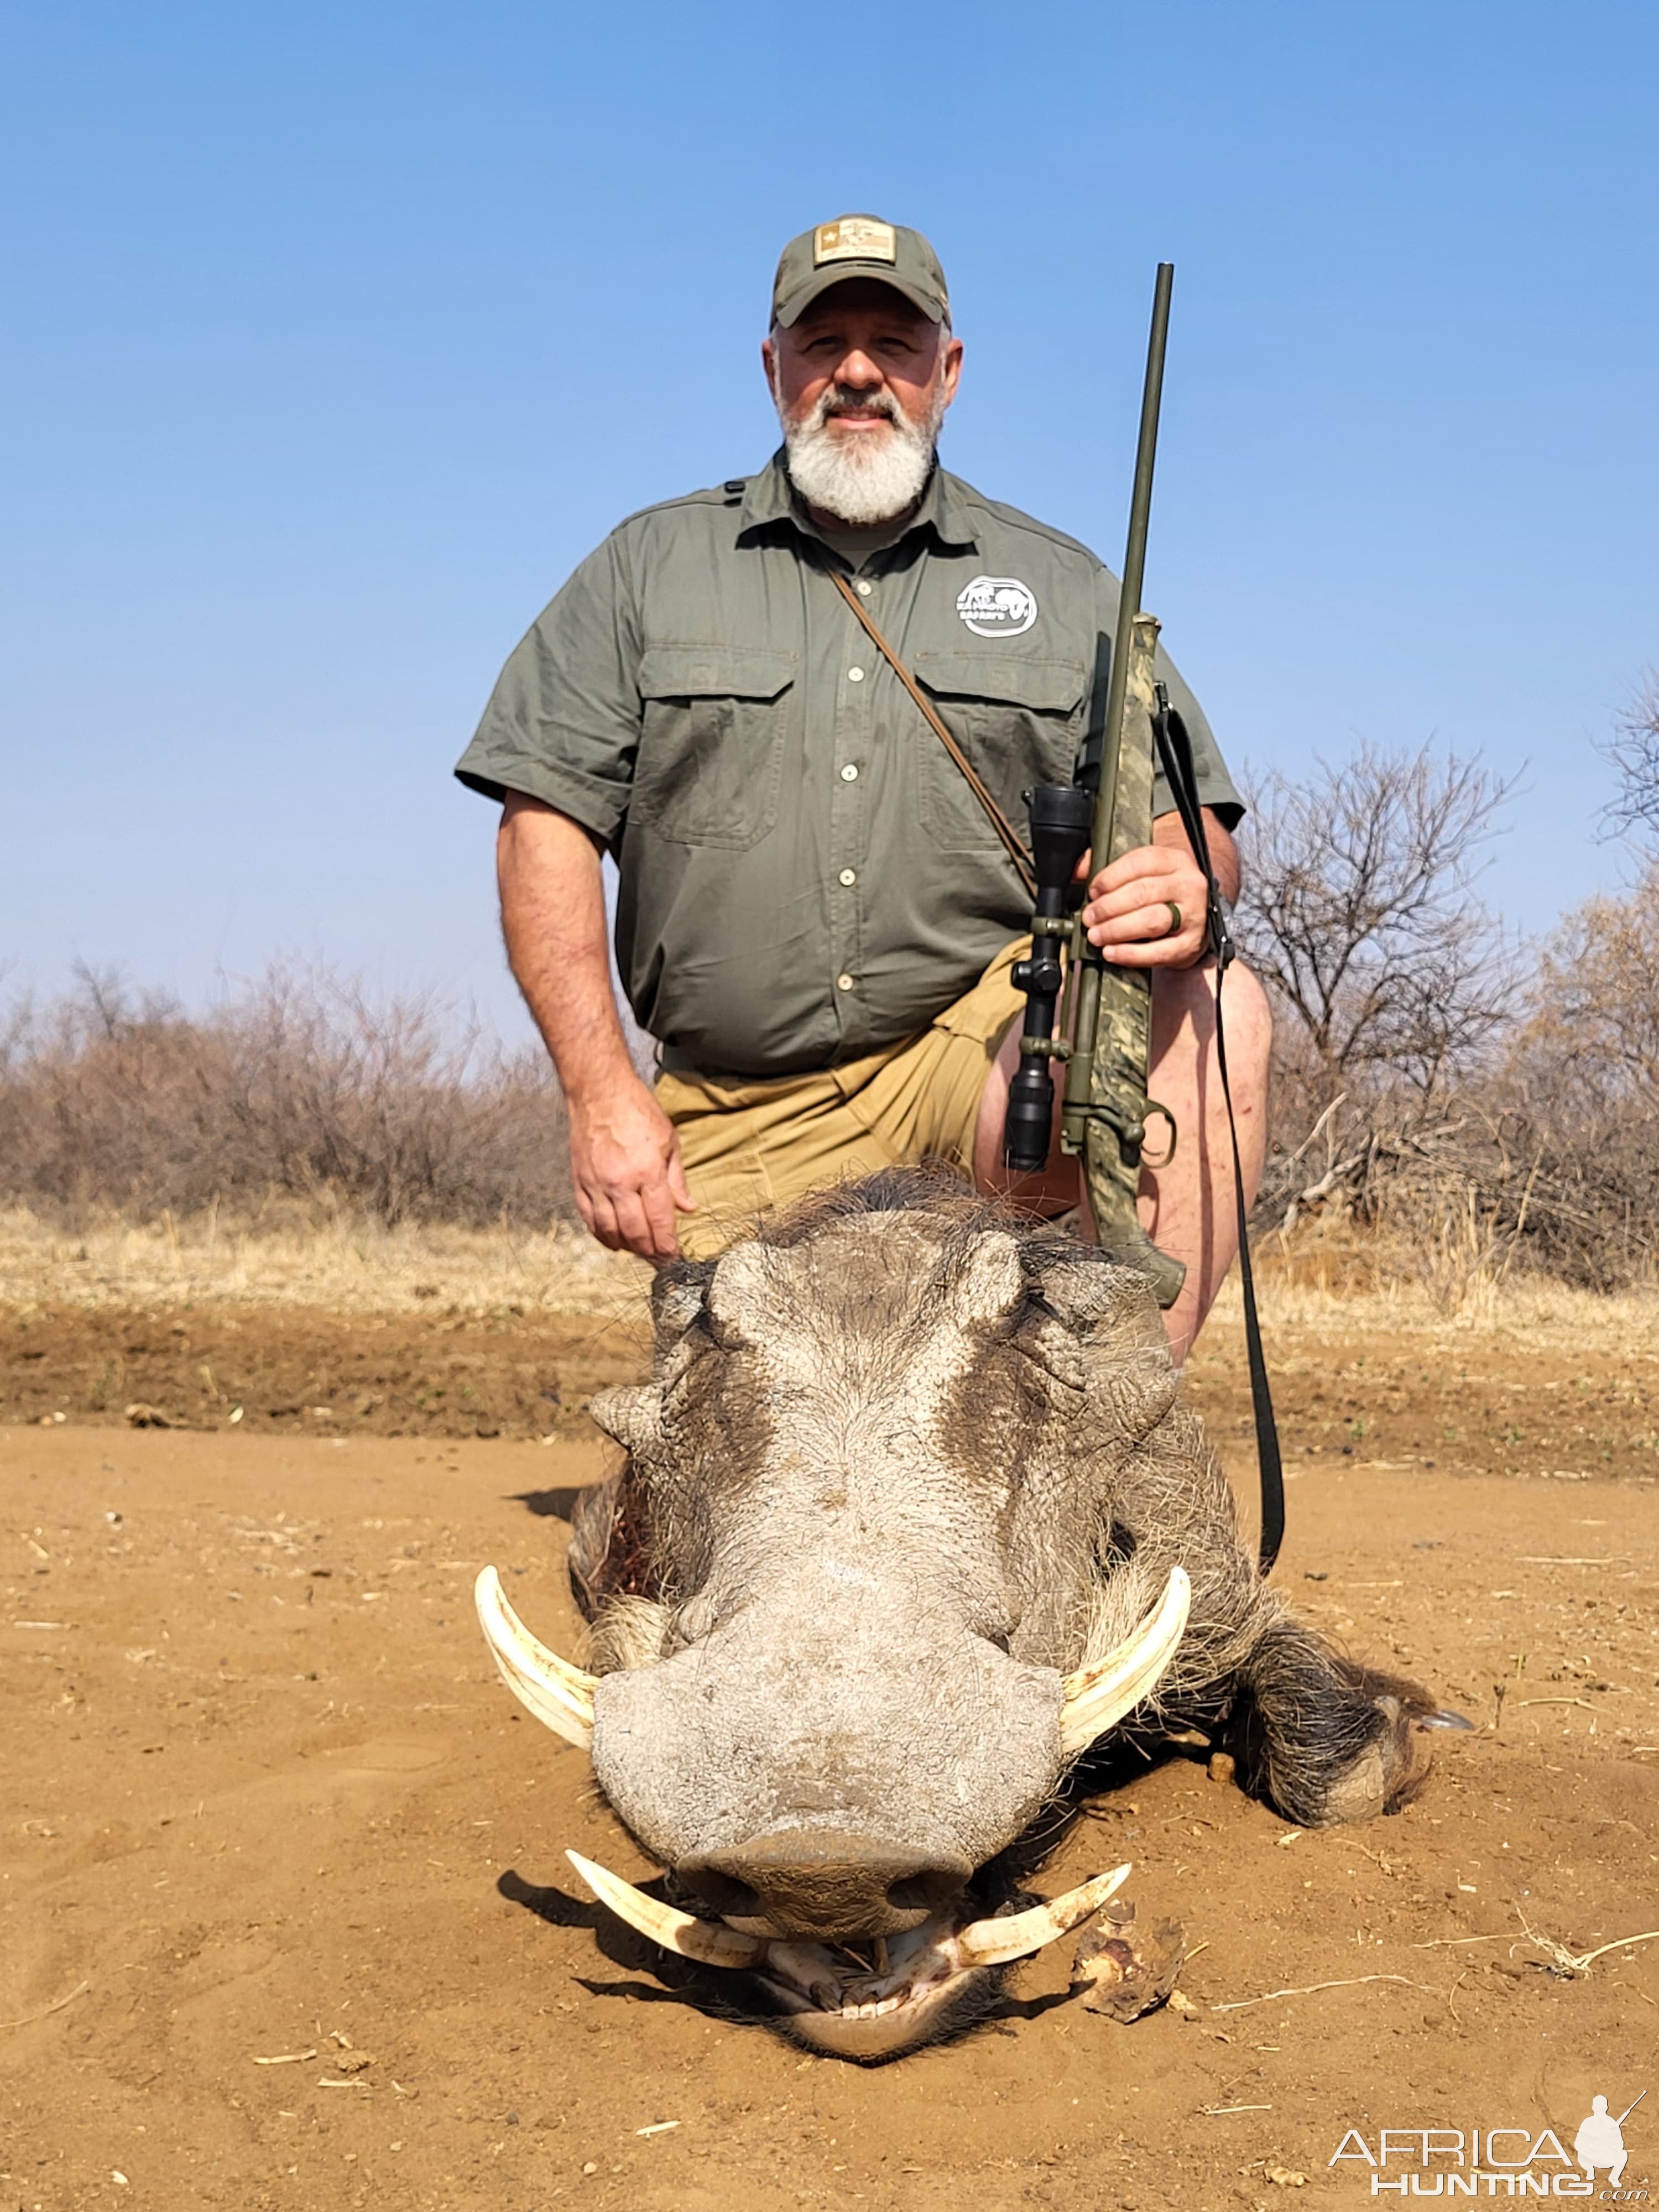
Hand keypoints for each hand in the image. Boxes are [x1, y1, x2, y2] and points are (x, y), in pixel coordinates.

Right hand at [567, 1073, 696, 1260]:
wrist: (599, 1092)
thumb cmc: (637, 1111)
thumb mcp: (668, 1141)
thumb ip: (677, 1179)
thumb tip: (688, 1209)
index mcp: (647, 1172)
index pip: (660, 1220)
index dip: (668, 1244)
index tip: (674, 1257)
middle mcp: (620, 1183)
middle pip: (635, 1231)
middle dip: (650, 1251)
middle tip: (660, 1261)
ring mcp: (596, 1184)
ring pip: (609, 1231)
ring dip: (626, 1247)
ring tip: (639, 1252)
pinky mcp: (579, 1182)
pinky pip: (588, 1218)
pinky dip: (601, 1234)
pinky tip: (612, 1240)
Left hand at [1078, 837, 1209, 969]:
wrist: (1196, 921)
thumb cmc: (1164, 895)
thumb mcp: (1144, 873)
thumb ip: (1111, 868)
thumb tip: (1078, 870)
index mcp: (1174, 861)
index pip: (1139, 863)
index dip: (1110, 878)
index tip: (1093, 891)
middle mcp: (1188, 885)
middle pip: (1142, 893)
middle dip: (1108, 907)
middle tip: (1089, 917)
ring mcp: (1193, 916)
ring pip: (1150, 921)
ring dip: (1116, 930)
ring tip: (1096, 935)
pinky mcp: (1190, 944)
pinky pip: (1158, 952)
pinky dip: (1131, 954)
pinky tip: (1112, 952)